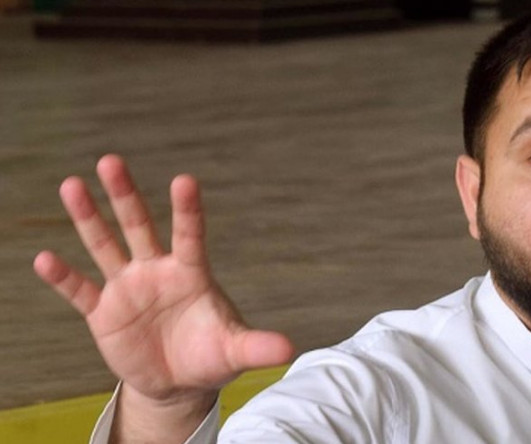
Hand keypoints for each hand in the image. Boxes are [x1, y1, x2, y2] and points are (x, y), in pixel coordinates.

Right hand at [34, 154, 294, 403]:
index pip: (189, 234)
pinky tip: (44, 258)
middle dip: (125, 195)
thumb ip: (256, 346)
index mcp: (191, 273)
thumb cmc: (211, 356)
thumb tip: (290, 349)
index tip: (185, 180)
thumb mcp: (234, 351)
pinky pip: (80, 290)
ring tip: (71, 185)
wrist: (177, 382)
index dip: (187, 209)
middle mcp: (156, 271)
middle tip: (111, 160)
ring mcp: (127, 288)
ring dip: (88, 218)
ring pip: (105, 245)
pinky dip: (63, 277)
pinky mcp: (103, 312)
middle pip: (138, 225)